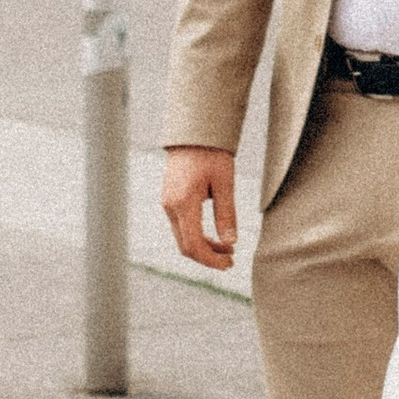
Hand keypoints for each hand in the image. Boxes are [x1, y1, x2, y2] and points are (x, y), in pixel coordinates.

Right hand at [162, 146, 237, 268]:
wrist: (193, 133)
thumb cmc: (211, 154)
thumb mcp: (225, 183)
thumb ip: (226, 214)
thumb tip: (231, 243)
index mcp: (183, 203)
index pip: (194, 244)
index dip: (211, 260)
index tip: (229, 265)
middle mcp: (171, 206)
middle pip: (186, 246)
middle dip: (208, 257)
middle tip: (230, 261)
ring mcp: (168, 204)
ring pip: (182, 238)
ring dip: (204, 247)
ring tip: (227, 249)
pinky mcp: (170, 200)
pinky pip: (181, 227)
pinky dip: (197, 236)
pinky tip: (214, 236)